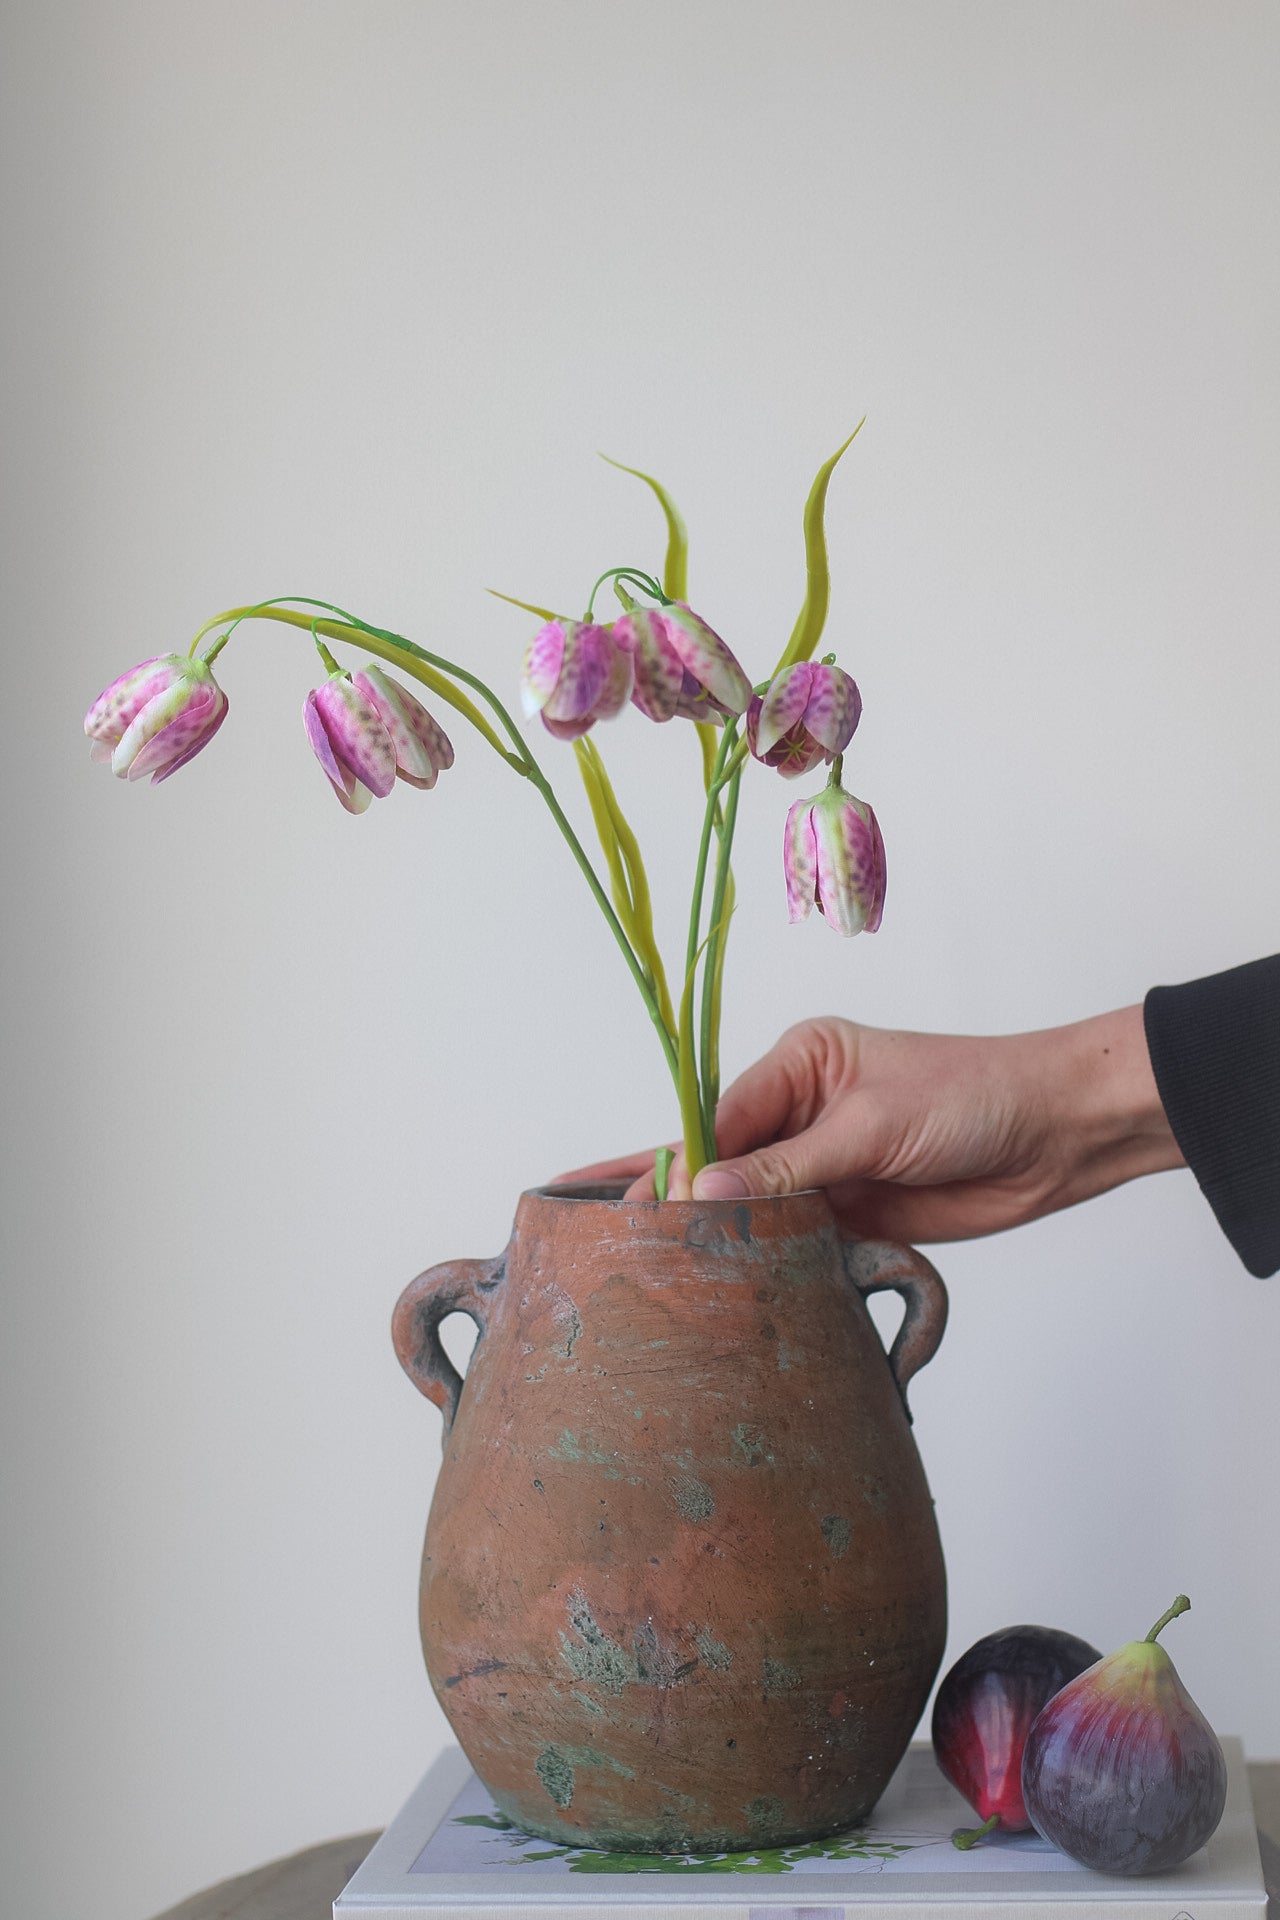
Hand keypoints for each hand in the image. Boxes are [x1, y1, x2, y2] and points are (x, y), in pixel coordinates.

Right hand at [559, 1009, 1183, 1241]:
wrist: (1056, 1136)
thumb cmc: (973, 1097)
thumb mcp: (873, 1124)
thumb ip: (789, 1167)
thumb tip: (704, 1194)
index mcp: (801, 1063)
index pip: (718, 1115)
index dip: (677, 1160)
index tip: (631, 1199)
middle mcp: (803, 1112)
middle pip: (722, 1160)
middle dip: (668, 1190)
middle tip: (595, 1222)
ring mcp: (826, 1167)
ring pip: (751, 1207)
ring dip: (712, 1234)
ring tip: (636, 1263)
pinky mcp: (853, 1215)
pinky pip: (791, 1240)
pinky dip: (759, 1261)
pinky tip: (715, 1283)